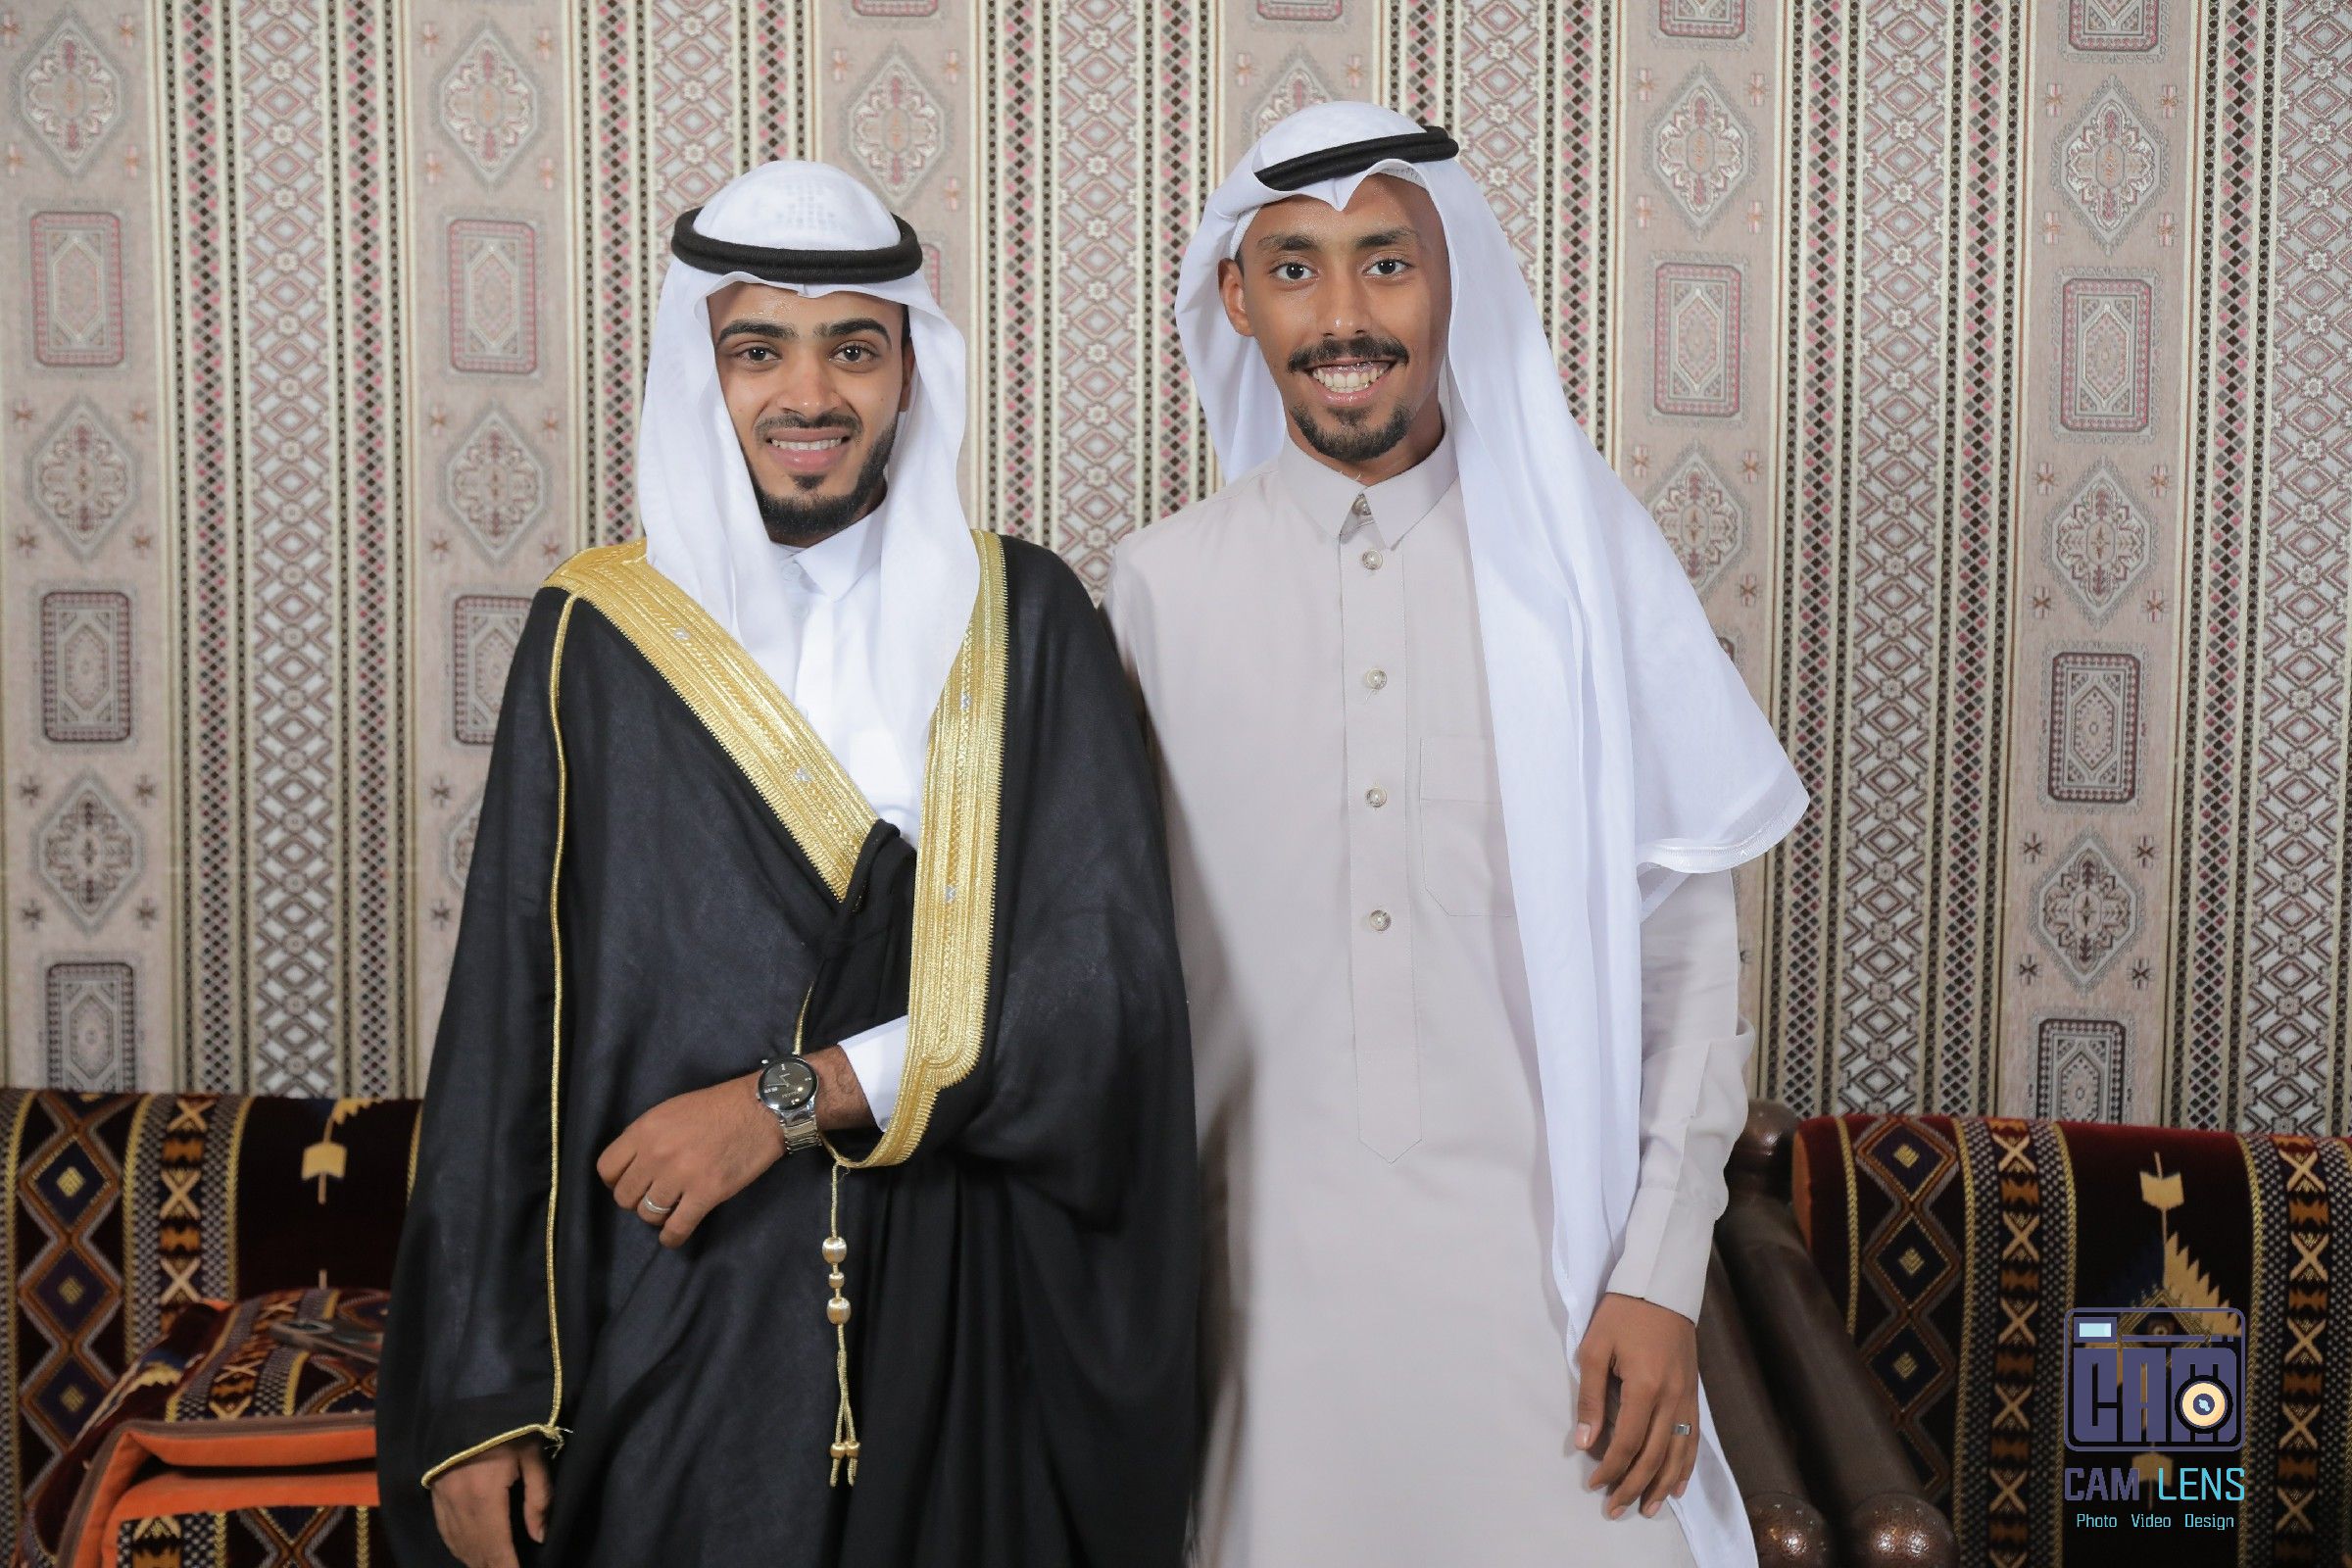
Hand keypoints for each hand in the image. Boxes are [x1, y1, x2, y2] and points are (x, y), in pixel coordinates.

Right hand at [430, 1435, 548, 1566]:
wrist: (467, 1401)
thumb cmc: (508, 1425)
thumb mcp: (532, 1455)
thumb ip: (539, 1497)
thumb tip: (539, 1536)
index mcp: (484, 1497)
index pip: (497, 1548)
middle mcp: (459, 1505)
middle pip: (476, 1551)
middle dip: (493, 1567)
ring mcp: (442, 1500)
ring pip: (459, 1545)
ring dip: (476, 1560)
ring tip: (494, 1566)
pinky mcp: (434, 1494)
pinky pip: (445, 1531)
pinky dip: (459, 1548)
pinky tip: (470, 1554)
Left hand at [595, 1069, 788, 1247]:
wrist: (761, 1110)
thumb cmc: (717, 1106)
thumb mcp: (671, 1111)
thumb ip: (647, 1137)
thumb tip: (635, 1166)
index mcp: (644, 1130)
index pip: (607, 1169)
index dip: (615, 1181)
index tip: (631, 1183)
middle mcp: (656, 1154)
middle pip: (625, 1196)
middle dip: (637, 1199)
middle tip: (654, 1196)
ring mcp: (681, 1175)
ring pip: (648, 1213)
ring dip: (657, 1215)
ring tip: (671, 1209)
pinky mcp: (706, 1193)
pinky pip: (677, 1227)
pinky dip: (672, 1236)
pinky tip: (674, 1234)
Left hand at [1574, 1290, 1699, 1519]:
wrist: (1660, 1288)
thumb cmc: (1621, 1315)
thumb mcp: (1594, 1349)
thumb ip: (1590, 1398)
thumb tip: (1584, 1442)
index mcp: (1645, 1387)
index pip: (1627, 1442)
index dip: (1610, 1467)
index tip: (1594, 1485)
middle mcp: (1672, 1399)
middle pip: (1654, 1456)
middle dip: (1633, 1486)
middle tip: (1615, 1509)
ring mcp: (1687, 1398)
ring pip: (1679, 1454)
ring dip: (1662, 1485)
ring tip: (1647, 1509)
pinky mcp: (1693, 1395)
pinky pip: (1693, 1439)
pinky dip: (1685, 1465)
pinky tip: (1677, 1484)